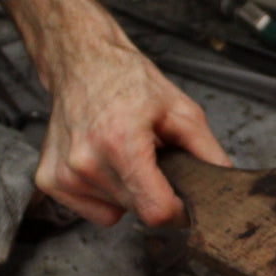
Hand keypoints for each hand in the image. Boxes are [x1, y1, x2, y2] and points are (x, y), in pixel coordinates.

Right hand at [32, 7, 231, 227]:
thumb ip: (208, 151)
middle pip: (140, 211)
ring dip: (131, 192)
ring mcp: (65, 175)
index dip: (180, 211)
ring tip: (127, 155)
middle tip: (155, 161)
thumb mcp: (181, 111)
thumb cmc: (127, 81)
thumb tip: (225, 182)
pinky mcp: (50, 181)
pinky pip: (96, 211)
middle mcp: (86, 163)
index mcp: (120, 144)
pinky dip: (107, 195)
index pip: (157, 211)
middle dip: (156, 193)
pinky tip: (107, 164)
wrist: (82, 63)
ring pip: (118, 212)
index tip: (185, 198)